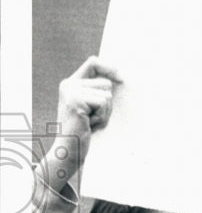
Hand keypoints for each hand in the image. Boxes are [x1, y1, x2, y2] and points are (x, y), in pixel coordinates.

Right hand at [45, 56, 121, 186]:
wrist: (69, 149)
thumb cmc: (83, 131)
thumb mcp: (91, 107)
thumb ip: (98, 91)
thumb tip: (119, 76)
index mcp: (71, 83)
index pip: (93, 63)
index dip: (109, 67)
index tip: (122, 78)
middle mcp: (68, 84)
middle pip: (106, 83)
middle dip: (107, 104)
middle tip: (92, 117)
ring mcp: (70, 91)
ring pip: (107, 95)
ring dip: (104, 113)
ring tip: (90, 122)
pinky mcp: (76, 101)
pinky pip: (103, 103)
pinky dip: (102, 117)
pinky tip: (90, 124)